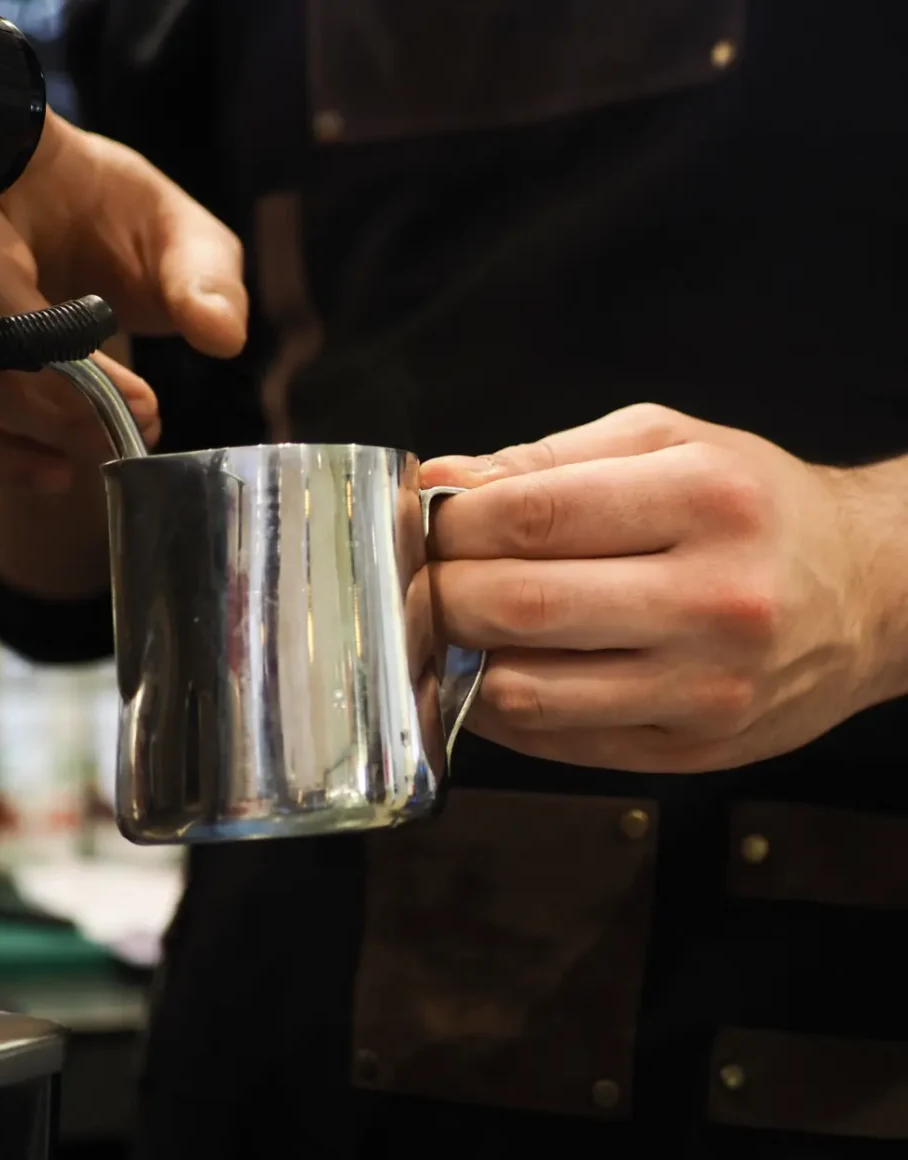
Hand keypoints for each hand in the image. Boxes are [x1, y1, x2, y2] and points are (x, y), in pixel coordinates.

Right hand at [0, 111, 246, 491]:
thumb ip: (203, 274)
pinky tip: (58, 472)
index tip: (140, 397)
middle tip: (140, 425)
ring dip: (27, 442)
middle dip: (58, 409)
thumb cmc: (115, 212)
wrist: (62, 207)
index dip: (57, 351)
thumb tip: (222, 334)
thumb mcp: (177, 229)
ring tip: (104, 451)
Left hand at [421, 403, 880, 772]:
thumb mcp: (668, 444)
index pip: (533, 515)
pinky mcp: (691, 751)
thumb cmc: (756, 507)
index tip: (421, 525)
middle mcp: (714, 600)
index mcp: (706, 500)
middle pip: (521, 607)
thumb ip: (547, 460)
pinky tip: (491, 670)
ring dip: (460, 658)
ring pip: (526, 690)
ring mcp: (705, 688)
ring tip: (454, 624)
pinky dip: (499, 709)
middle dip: (440, 592)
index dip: (450, 524)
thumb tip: (443, 482)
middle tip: (420, 578)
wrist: (868, 594)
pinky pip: (556, 741)